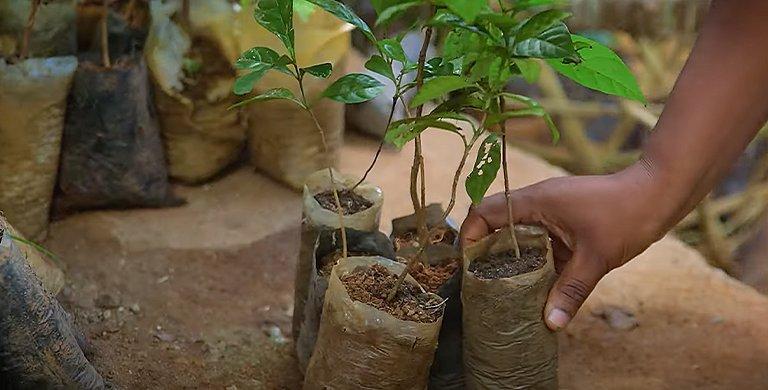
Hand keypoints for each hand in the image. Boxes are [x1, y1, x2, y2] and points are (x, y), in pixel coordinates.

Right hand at [460, 162, 671, 330]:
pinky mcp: (564, 220)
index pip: (486, 211)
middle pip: (497, 224)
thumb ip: (570, 290)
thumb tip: (550, 324)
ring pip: (518, 233)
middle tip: (482, 282)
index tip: (468, 264)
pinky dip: (533, 259)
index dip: (471, 235)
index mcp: (536, 201)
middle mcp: (538, 203)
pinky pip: (539, 240)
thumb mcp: (596, 258)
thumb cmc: (626, 216)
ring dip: (511, 257)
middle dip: (487, 251)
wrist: (659, 193)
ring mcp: (551, 211)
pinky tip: (534, 284)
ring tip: (503, 288)